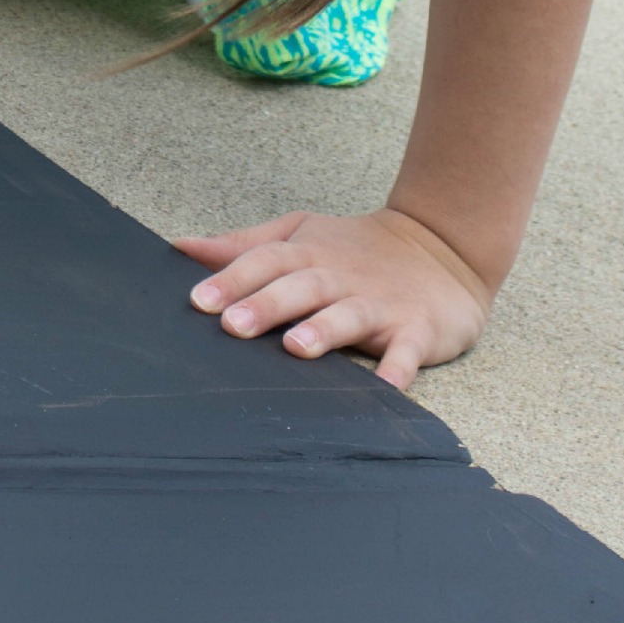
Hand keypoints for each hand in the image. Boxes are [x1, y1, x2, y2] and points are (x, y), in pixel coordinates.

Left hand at [172, 206, 493, 390]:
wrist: (443, 247)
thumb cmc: (355, 249)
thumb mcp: (299, 235)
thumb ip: (243, 245)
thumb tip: (181, 247)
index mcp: (308, 254)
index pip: (266, 261)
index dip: (232, 279)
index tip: (199, 302)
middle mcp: (340, 277)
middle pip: (300, 286)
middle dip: (267, 304)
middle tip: (233, 326)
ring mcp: (380, 303)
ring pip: (348, 315)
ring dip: (324, 330)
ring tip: (297, 348)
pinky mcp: (417, 329)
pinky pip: (407, 351)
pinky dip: (398, 368)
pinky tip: (386, 387)